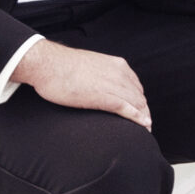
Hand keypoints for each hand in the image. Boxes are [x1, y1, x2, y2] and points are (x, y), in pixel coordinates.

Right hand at [12, 41, 151, 131]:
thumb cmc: (60, 66)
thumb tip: (97, 84)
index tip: (141, 110)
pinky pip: (128, 109)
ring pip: (137, 103)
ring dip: (144, 117)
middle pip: (140, 96)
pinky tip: (143, 125)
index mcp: (117, 65)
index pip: (136, 86)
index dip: (140, 100)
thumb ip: (99, 74)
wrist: (47, 64)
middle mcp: (119, 73)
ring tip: (146, 129)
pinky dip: (138, 118)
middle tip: (146, 124)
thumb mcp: (89, 66)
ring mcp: (112, 84)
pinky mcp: (104, 96)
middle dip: (145, 111)